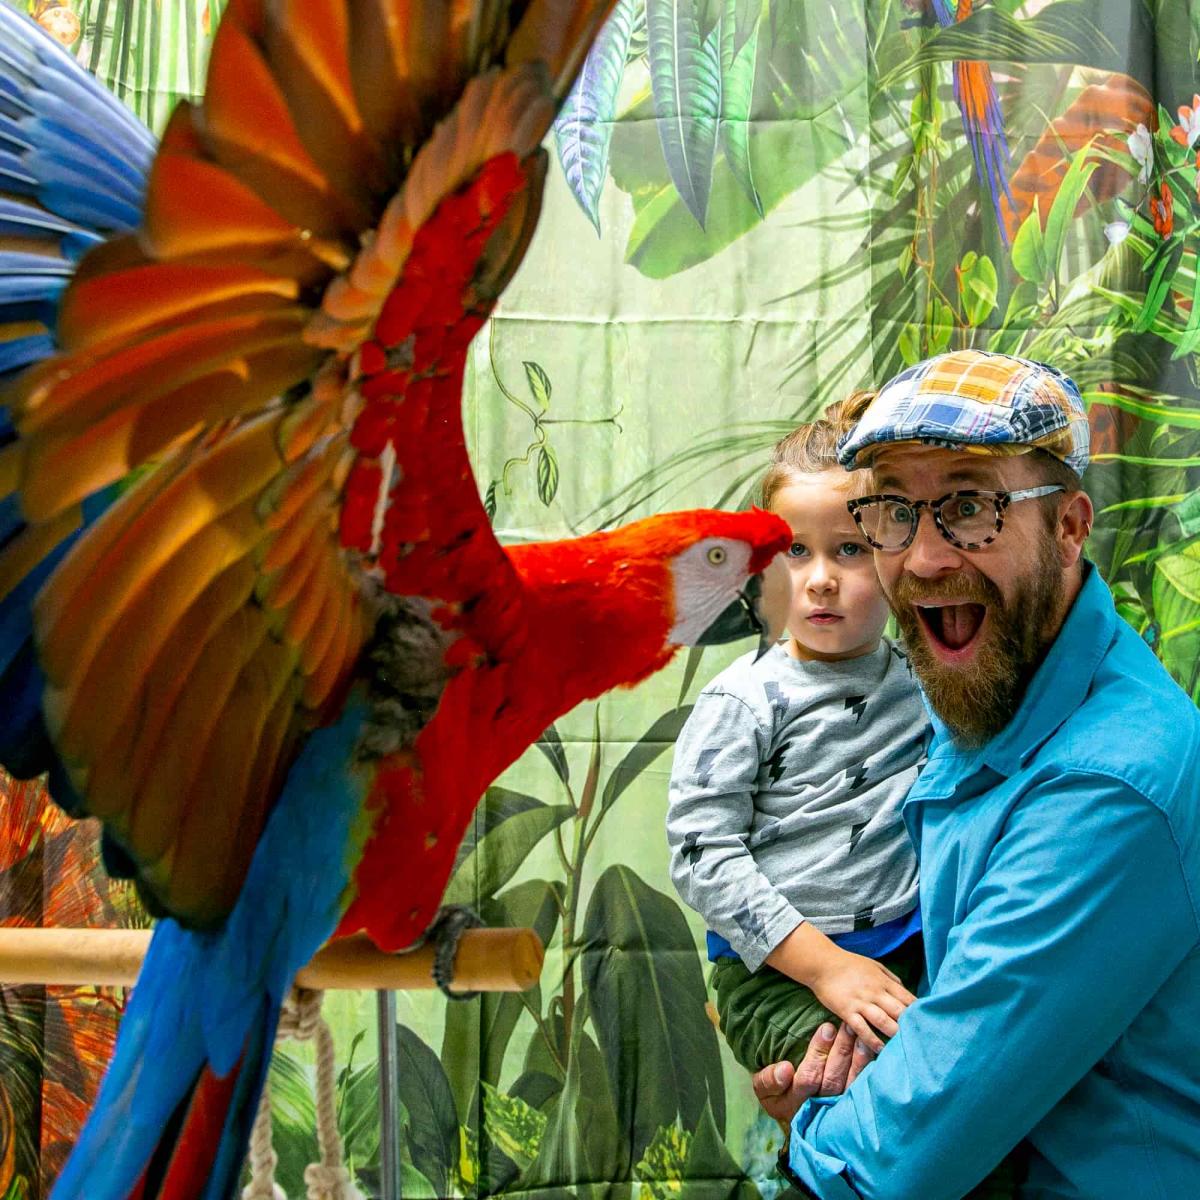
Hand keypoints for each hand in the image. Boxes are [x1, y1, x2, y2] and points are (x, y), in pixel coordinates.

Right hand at [751, 1022, 874, 1128]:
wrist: (794, 1117)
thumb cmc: (777, 1094)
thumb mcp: (763, 1088)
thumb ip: (769, 1080)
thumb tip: (785, 1069)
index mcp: (794, 1102)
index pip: (808, 1078)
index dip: (818, 1054)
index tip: (826, 1028)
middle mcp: (817, 1109)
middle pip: (832, 1080)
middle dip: (841, 1050)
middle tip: (847, 1026)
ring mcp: (835, 1111)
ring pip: (850, 1086)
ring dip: (857, 1060)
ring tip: (860, 1036)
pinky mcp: (851, 1109)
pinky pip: (862, 1092)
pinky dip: (868, 1073)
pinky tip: (872, 1055)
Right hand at [807, 949, 914, 1052]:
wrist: (822, 963)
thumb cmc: (849, 964)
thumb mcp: (875, 965)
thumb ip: (892, 979)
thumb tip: (906, 992)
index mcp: (884, 981)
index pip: (908, 998)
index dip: (920, 1012)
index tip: (929, 1023)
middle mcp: (875, 992)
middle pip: (899, 1011)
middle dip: (911, 1026)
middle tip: (922, 1040)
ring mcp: (861, 1002)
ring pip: (883, 1021)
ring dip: (895, 1034)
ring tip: (905, 1048)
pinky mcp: (847, 1011)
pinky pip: (862, 1029)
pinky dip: (872, 1040)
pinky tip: (880, 1050)